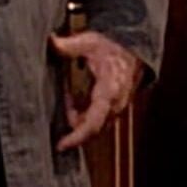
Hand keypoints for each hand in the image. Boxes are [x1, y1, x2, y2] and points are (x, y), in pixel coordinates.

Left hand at [48, 30, 142, 150]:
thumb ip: (70, 45)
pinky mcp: (116, 109)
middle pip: (93, 130)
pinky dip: (84, 117)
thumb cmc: (112, 47)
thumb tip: (52, 41)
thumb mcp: (90, 42)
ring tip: (69, 100)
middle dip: (74, 129)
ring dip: (78, 120)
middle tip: (61, 115)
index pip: (94, 122)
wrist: (134, 48)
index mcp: (110, 90)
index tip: (62, 145)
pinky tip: (75, 101)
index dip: (77, 137)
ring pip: (95, 127)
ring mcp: (118, 107)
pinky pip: (99, 121)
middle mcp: (116, 103)